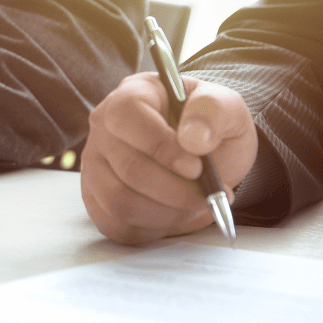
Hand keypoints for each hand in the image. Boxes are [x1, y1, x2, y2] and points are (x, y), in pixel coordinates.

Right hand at [81, 72, 256, 244]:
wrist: (204, 154)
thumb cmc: (210, 127)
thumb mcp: (227, 108)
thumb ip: (215, 111)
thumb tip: (192, 139)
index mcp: (132, 94)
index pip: (127, 116)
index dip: (160, 146)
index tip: (196, 167)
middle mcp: (103, 127)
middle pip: (128, 168)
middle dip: (175, 191)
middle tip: (207, 196)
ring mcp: (94, 163)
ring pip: (119, 201)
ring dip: (165, 213)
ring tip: (194, 207)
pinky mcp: (95, 196)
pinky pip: (114, 223)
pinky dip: (151, 229)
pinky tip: (174, 216)